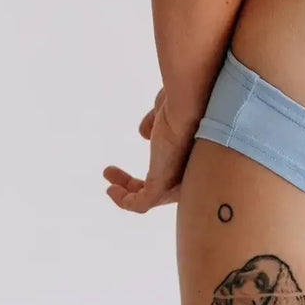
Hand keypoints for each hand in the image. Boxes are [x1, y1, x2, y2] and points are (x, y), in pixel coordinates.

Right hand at [103, 88, 198, 212]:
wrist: (190, 103)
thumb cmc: (184, 101)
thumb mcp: (167, 112)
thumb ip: (157, 122)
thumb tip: (146, 132)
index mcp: (195, 155)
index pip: (177, 167)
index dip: (157, 163)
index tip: (140, 151)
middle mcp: (190, 172)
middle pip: (164, 185)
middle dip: (137, 181)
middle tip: (115, 172)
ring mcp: (177, 182)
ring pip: (152, 196)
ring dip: (128, 189)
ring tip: (109, 180)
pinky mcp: (162, 187)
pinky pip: (142, 204)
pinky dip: (124, 201)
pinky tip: (110, 188)